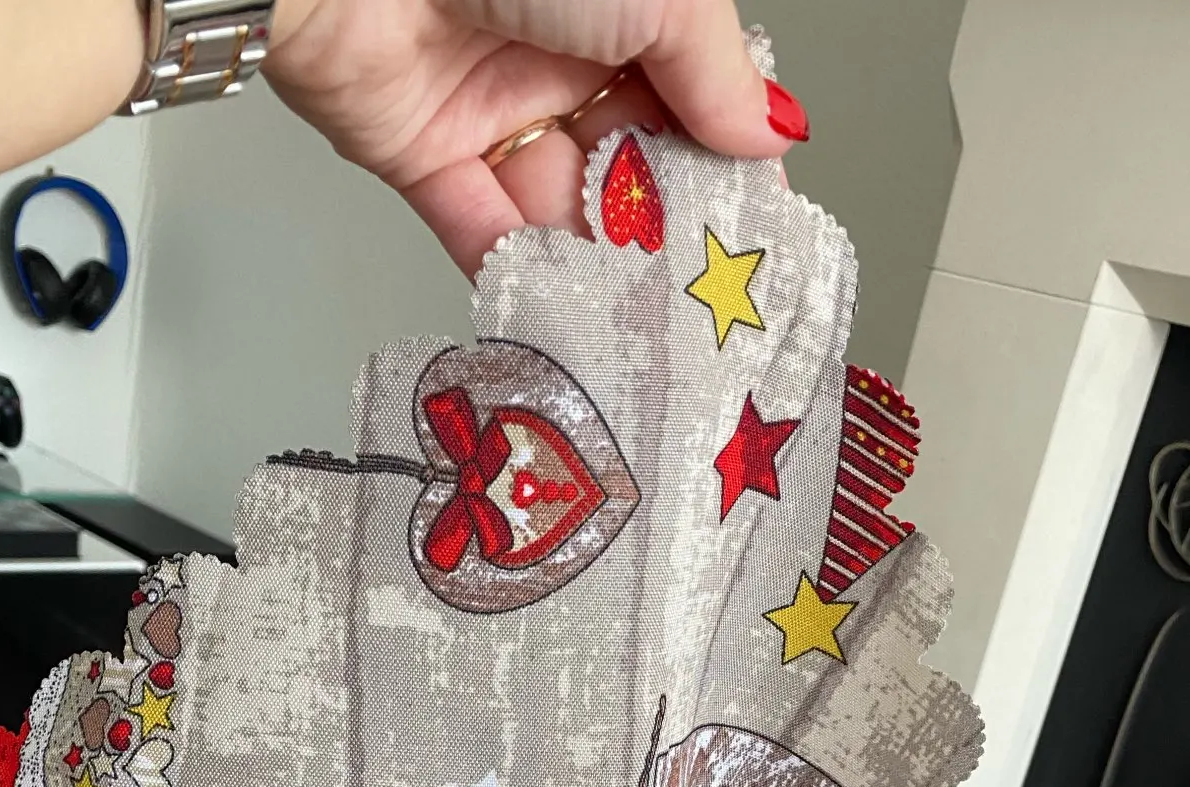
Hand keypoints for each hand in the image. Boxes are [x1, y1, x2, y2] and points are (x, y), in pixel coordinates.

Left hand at [265, 0, 807, 276]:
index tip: (760, 237)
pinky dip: (524, 280)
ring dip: (603, 272)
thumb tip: (770, 131)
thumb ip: (717, 75)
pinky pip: (480, 231)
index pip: (688, 100)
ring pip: (559, 209)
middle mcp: (552, 48)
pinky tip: (572, 322)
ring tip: (651, 335)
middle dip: (668, 235)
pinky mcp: (418, 151)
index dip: (725, 169)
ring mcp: (486, 104)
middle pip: (625, 164)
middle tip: (711, 305)